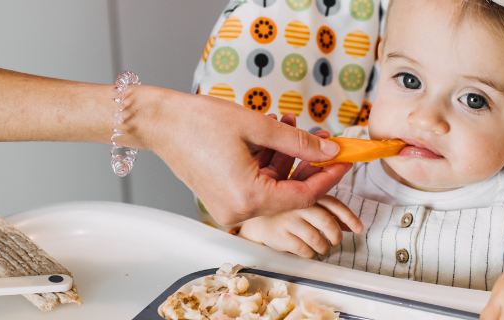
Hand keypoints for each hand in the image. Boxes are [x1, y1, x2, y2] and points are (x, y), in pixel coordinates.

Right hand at [124, 86, 352, 223]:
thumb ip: (299, 142)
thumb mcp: (258, 126)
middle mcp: (238, 211)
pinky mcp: (223, 199)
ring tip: (290, 124)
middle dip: (307, 163)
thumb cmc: (198, 122)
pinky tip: (272, 135)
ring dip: (286, 157)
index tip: (344, 160)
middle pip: (289, 192)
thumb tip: (329, 151)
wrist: (158, 122)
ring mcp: (229, 207)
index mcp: (248, 197)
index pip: (304, 195)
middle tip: (324, 139)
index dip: (328, 177)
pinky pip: (256, 184)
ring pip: (273, 186)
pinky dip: (268, 162)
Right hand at [238, 195, 363, 257]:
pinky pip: (305, 250)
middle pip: (328, 223)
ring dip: (324, 248)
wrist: (259, 223)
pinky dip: (311, 254)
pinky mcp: (281, 235)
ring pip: (317, 240)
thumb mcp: (309, 208)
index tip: (358, 229)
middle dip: (336, 237)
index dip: (349, 217)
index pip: (334, 204)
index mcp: (308, 194)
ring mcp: (289, 220)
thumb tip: (353, 226)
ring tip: (322, 249)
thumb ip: (330, 213)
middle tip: (335, 242)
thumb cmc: (290, 214)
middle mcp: (299, 204)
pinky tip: (309, 252)